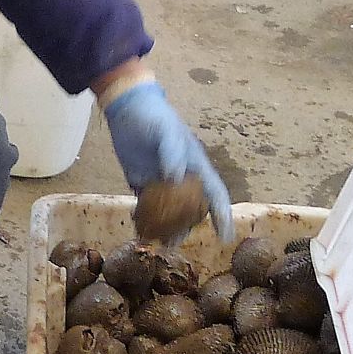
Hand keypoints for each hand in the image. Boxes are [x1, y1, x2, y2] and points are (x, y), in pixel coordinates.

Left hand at [100, 78, 235, 242]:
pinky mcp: (142, 182)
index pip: (215, 194)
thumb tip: (175, 179)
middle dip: (185, 230)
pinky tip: (138, 230)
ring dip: (164, 229)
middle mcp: (182, 178)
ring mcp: (162, 182)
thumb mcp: (165, 131)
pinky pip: (147, 207)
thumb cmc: (153, 117)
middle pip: (191, 210)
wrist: (127, 108)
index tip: (225, 238)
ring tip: (155, 244)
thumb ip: (172, 153)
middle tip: (174, 245)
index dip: (222, 216)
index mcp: (196, 166)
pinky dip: (145, 219)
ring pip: (169, 213)